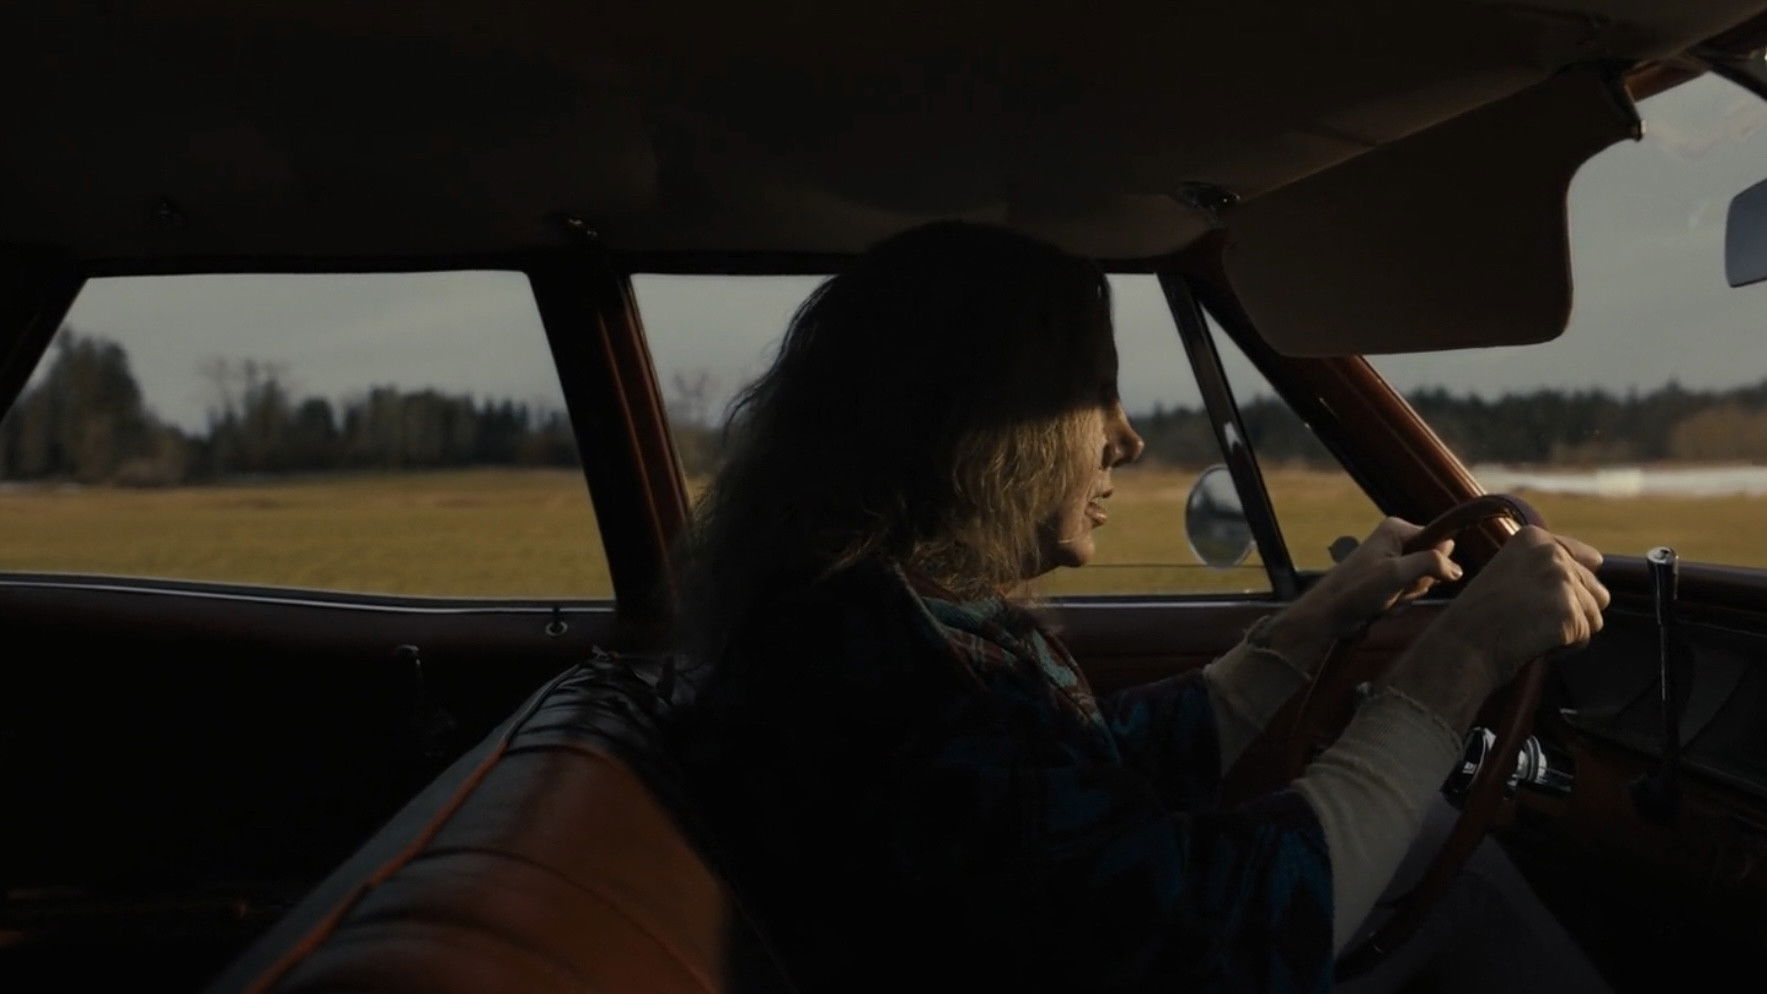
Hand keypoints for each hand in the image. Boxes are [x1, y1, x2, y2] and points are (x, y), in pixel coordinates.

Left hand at [1292, 517, 1461, 638]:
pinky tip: (1381, 606)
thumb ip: (1431, 563)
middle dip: (1418, 584)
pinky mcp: (1388, 581)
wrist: (1329, 612)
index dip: (1436, 563)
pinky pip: (1409, 594)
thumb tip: (1458, 569)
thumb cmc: (1358, 589)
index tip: (1417, 576)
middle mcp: (1396, 541)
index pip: (1441, 541)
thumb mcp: (1397, 573)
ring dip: (1407, 597)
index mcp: (1397, 529)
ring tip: (1385, 598)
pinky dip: (1399, 604)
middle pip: (1434, 564)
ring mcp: (1392, 562)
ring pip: (1422, 583)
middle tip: (1395, 589)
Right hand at [1387, 526, 1609, 729]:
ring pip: (1594, 614)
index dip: (1559, 591)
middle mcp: (1551, 552)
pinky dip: (1563, 646)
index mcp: (1534, 537)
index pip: (1586, 561)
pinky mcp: (1569, 612)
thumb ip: (1551, 561)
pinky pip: (1585, 635)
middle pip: (1594, 589)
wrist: (1461, 645)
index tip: (1526, 598)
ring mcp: (1561, 581)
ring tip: (1530, 628)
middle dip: (1568, 611)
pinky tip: (1533, 641)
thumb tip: (1599, 561)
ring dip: (1568, 629)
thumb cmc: (1482, 615)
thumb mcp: (1510, 571)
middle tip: (1526, 617)